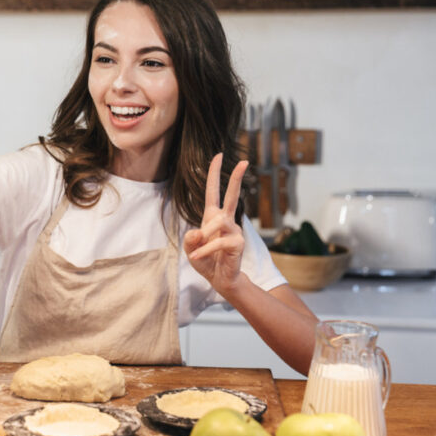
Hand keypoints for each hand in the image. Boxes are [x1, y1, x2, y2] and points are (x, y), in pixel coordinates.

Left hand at [183, 153, 248, 293]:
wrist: (219, 279)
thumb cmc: (206, 261)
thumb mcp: (191, 249)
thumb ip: (190, 240)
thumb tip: (197, 232)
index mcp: (212, 217)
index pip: (213, 192)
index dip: (215, 174)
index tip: (219, 155)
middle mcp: (225, 220)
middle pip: (232, 196)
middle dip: (236, 179)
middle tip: (245, 162)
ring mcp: (234, 231)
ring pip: (219, 222)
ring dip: (205, 235)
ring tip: (197, 248)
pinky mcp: (238, 243)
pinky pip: (219, 242)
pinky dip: (206, 249)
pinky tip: (196, 256)